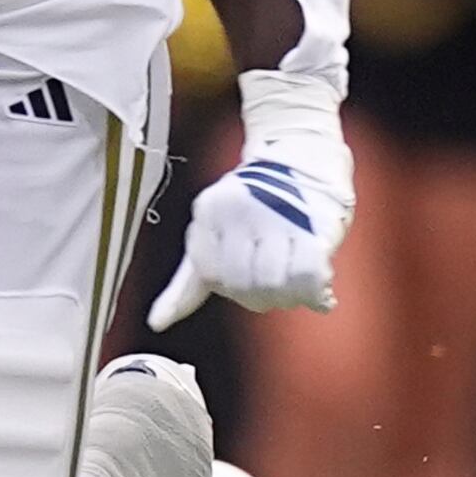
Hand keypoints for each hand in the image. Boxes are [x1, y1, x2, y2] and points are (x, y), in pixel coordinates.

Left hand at [152, 67, 352, 323]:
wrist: (304, 154)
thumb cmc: (255, 202)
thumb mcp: (211, 237)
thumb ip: (186, 285)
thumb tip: (156, 322)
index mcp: (209, 210)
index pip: (214, 278)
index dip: (233, 286)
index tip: (249, 269)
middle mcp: (240, 210)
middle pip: (246, 288)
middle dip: (264, 294)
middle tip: (278, 277)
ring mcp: (278, 214)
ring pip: (275, 286)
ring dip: (291, 295)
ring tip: (297, 277)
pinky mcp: (315, 224)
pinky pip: (308, 277)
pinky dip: (315, 292)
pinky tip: (319, 289)